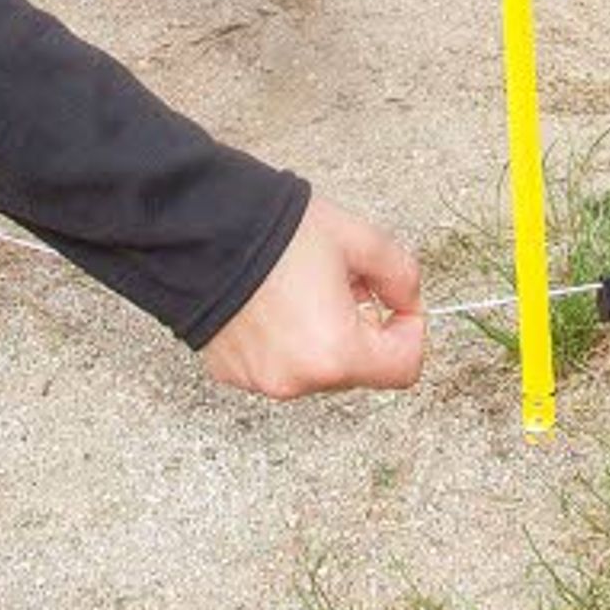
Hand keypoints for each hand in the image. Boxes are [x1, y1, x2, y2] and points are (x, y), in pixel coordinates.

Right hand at [199, 195, 425, 397]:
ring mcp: (260, 381)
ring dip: (324, 335)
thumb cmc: (274, 232)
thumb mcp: (358, 238)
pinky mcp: (232, 373)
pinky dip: (285, 340)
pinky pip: (278, 363)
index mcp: (335, 353)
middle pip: (358, 368)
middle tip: (344, 281)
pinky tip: (272, 300)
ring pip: (317, 367)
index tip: (397, 304)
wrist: (199, 228)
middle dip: (362, 327)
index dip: (410, 330)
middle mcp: (297, 380)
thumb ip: (401, 274)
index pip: (403, 368)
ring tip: (303, 286)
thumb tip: (407, 301)